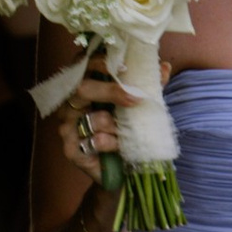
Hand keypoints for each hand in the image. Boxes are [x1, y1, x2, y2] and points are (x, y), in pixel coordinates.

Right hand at [51, 57, 169, 180]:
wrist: (119, 170)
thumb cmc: (123, 130)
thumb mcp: (137, 105)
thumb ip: (148, 85)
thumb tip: (165, 67)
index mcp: (81, 87)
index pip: (81, 65)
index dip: (98, 62)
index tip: (123, 67)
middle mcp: (69, 104)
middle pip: (82, 88)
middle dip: (111, 92)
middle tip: (135, 99)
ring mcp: (66, 127)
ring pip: (92, 118)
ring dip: (115, 125)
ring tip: (126, 133)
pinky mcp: (70, 149)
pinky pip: (95, 141)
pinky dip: (112, 143)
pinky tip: (119, 147)